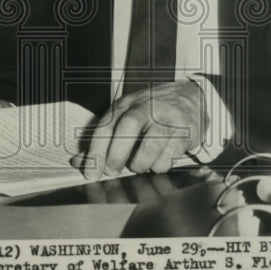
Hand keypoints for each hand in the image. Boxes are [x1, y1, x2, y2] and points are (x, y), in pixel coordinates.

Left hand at [69, 80, 206, 180]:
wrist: (191, 95)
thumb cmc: (152, 110)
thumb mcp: (126, 116)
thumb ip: (103, 140)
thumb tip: (79, 161)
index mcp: (125, 105)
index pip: (105, 127)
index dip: (96, 153)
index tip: (91, 173)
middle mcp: (146, 107)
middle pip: (127, 130)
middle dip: (116, 155)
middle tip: (113, 172)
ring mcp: (167, 118)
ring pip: (151, 145)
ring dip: (142, 163)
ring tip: (140, 165)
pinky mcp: (186, 130)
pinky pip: (171, 155)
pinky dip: (162, 164)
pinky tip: (160, 160)